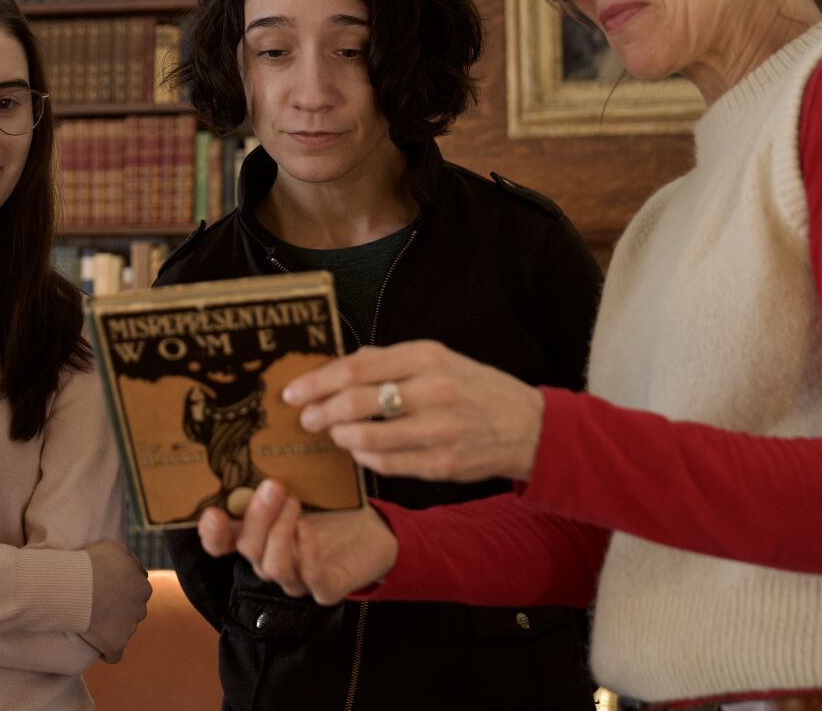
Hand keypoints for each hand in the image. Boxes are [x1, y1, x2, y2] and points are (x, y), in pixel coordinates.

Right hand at [83, 539, 150, 662]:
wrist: (75, 586)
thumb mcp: (116, 548)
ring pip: (124, 631)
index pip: (137, 592)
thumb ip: (131, 560)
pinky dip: (108, 653)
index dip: (121, 591)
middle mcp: (140, 609)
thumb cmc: (92, 563)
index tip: (105, 590)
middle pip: (132, 612)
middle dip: (119, 610)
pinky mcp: (115, 645)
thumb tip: (139, 570)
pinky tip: (99, 648)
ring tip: (92, 623)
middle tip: (97, 605)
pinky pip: (114, 655)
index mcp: (142, 586)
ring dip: (112, 629)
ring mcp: (129, 628)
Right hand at [196, 481, 396, 605]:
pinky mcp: (325, 588)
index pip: (219, 542)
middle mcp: (268, 559)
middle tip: (273, 487)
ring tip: (295, 503)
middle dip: (257, 517)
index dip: (212, 532)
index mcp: (255, 536)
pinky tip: (309, 527)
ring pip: (273, 566)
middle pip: (247, 548)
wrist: (373, 533)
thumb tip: (263, 430)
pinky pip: (310, 576)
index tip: (213, 512)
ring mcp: (295, 578)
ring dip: (280, 533)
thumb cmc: (330, 507)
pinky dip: (307, 550)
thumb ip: (275, 472)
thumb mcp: (301, 485)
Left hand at [282, 340, 546, 482]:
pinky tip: (360, 451)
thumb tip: (332, 370)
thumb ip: (387, 362)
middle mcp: (432, 391)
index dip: (316, 382)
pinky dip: (365, 458)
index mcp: (426, 356)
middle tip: (306, 418)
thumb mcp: (436, 360)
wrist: (529, 427)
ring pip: (366, 438)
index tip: (292, 391)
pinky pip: (386, 464)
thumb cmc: (472, 389)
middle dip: (320, 413)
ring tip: (333, 434)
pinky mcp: (442, 464)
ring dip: (340, 437)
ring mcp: (439, 430)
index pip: (355, 368)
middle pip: (355, 403)